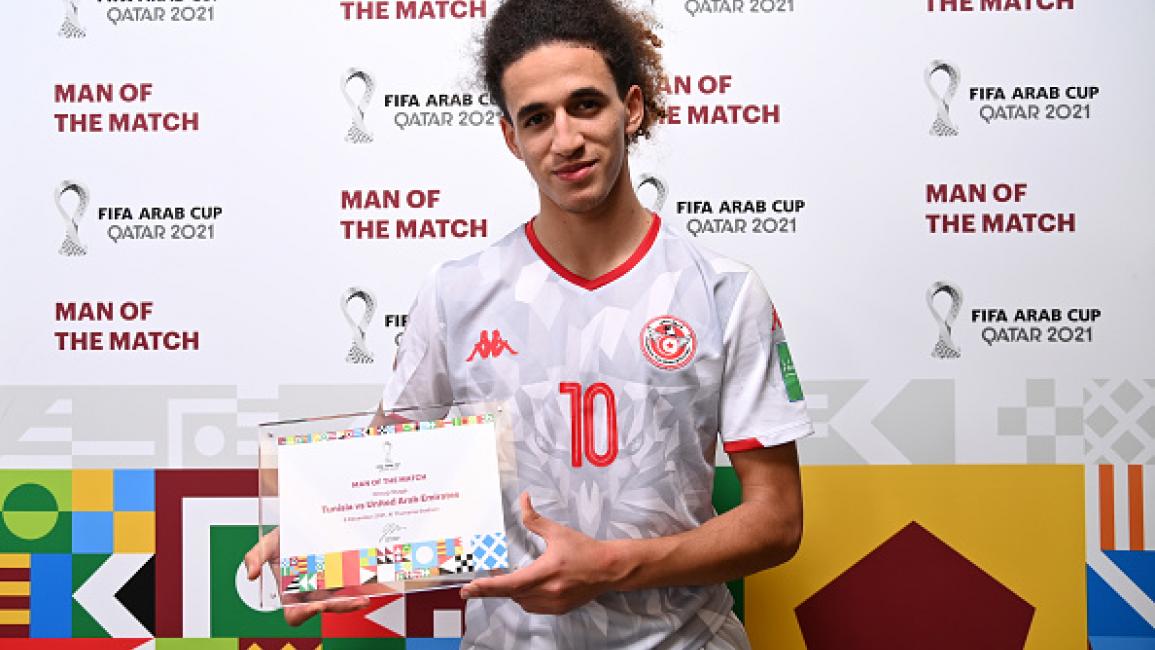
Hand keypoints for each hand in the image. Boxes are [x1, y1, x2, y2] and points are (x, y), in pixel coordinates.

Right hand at [243, 528, 369, 625]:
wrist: (305, 518)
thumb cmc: (284, 535)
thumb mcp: (267, 543)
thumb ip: (254, 557)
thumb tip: (251, 575)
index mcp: (291, 592)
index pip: (296, 615)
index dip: (303, 615)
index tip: (314, 607)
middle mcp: (313, 590)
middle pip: (327, 607)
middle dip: (341, 607)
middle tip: (353, 601)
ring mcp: (330, 582)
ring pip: (344, 598)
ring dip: (355, 599)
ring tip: (365, 596)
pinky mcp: (345, 571)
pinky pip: (356, 583)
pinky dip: (366, 583)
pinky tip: (374, 581)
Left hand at [459, 492, 624, 614]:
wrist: (610, 568)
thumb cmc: (585, 549)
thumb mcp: (558, 532)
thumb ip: (535, 519)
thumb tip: (523, 499)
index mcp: (546, 572)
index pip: (509, 584)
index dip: (486, 588)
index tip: (468, 589)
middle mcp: (549, 591)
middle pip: (511, 594)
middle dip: (495, 588)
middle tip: (480, 582)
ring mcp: (554, 603)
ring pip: (521, 602)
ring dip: (510, 592)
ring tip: (504, 581)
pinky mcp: (559, 609)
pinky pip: (533, 607)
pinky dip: (524, 597)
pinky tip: (524, 587)